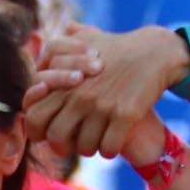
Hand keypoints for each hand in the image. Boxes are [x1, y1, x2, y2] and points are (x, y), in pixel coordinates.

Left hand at [20, 23, 188, 164]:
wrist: (155, 52)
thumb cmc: (117, 48)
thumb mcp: (84, 40)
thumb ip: (61, 46)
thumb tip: (44, 40)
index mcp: (64, 82)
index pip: (34, 116)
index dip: (37, 131)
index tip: (49, 132)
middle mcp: (79, 95)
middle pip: (56, 137)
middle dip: (62, 147)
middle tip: (73, 145)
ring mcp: (102, 106)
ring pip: (84, 147)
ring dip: (90, 149)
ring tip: (96, 142)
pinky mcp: (125, 115)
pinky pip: (109, 147)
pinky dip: (110, 150)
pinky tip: (114, 143)